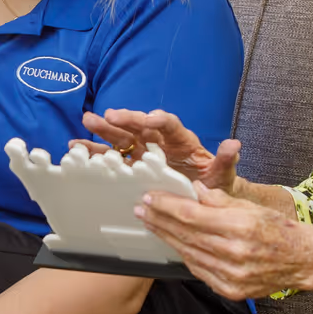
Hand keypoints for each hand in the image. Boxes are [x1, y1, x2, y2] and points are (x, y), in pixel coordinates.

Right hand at [74, 109, 241, 193]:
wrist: (205, 197)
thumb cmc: (215, 183)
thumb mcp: (223, 174)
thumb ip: (226, 160)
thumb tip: (234, 145)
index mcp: (182, 141)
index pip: (171, 125)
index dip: (160, 120)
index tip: (150, 119)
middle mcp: (160, 142)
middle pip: (141, 126)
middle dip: (126, 120)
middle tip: (109, 116)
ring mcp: (144, 153)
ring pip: (123, 137)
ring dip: (105, 130)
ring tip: (88, 122)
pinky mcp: (133, 165)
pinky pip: (113, 156)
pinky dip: (97, 151)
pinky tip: (79, 147)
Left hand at [136, 182, 312, 299]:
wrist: (303, 261)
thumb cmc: (280, 230)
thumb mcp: (252, 207)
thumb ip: (220, 200)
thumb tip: (194, 190)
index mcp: (240, 226)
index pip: (191, 215)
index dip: (166, 206)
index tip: (149, 198)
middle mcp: (234, 252)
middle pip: (185, 234)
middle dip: (160, 220)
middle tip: (141, 210)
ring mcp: (231, 275)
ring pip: (188, 253)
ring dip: (167, 238)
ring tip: (152, 225)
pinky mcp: (230, 290)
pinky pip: (199, 271)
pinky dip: (185, 256)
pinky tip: (174, 244)